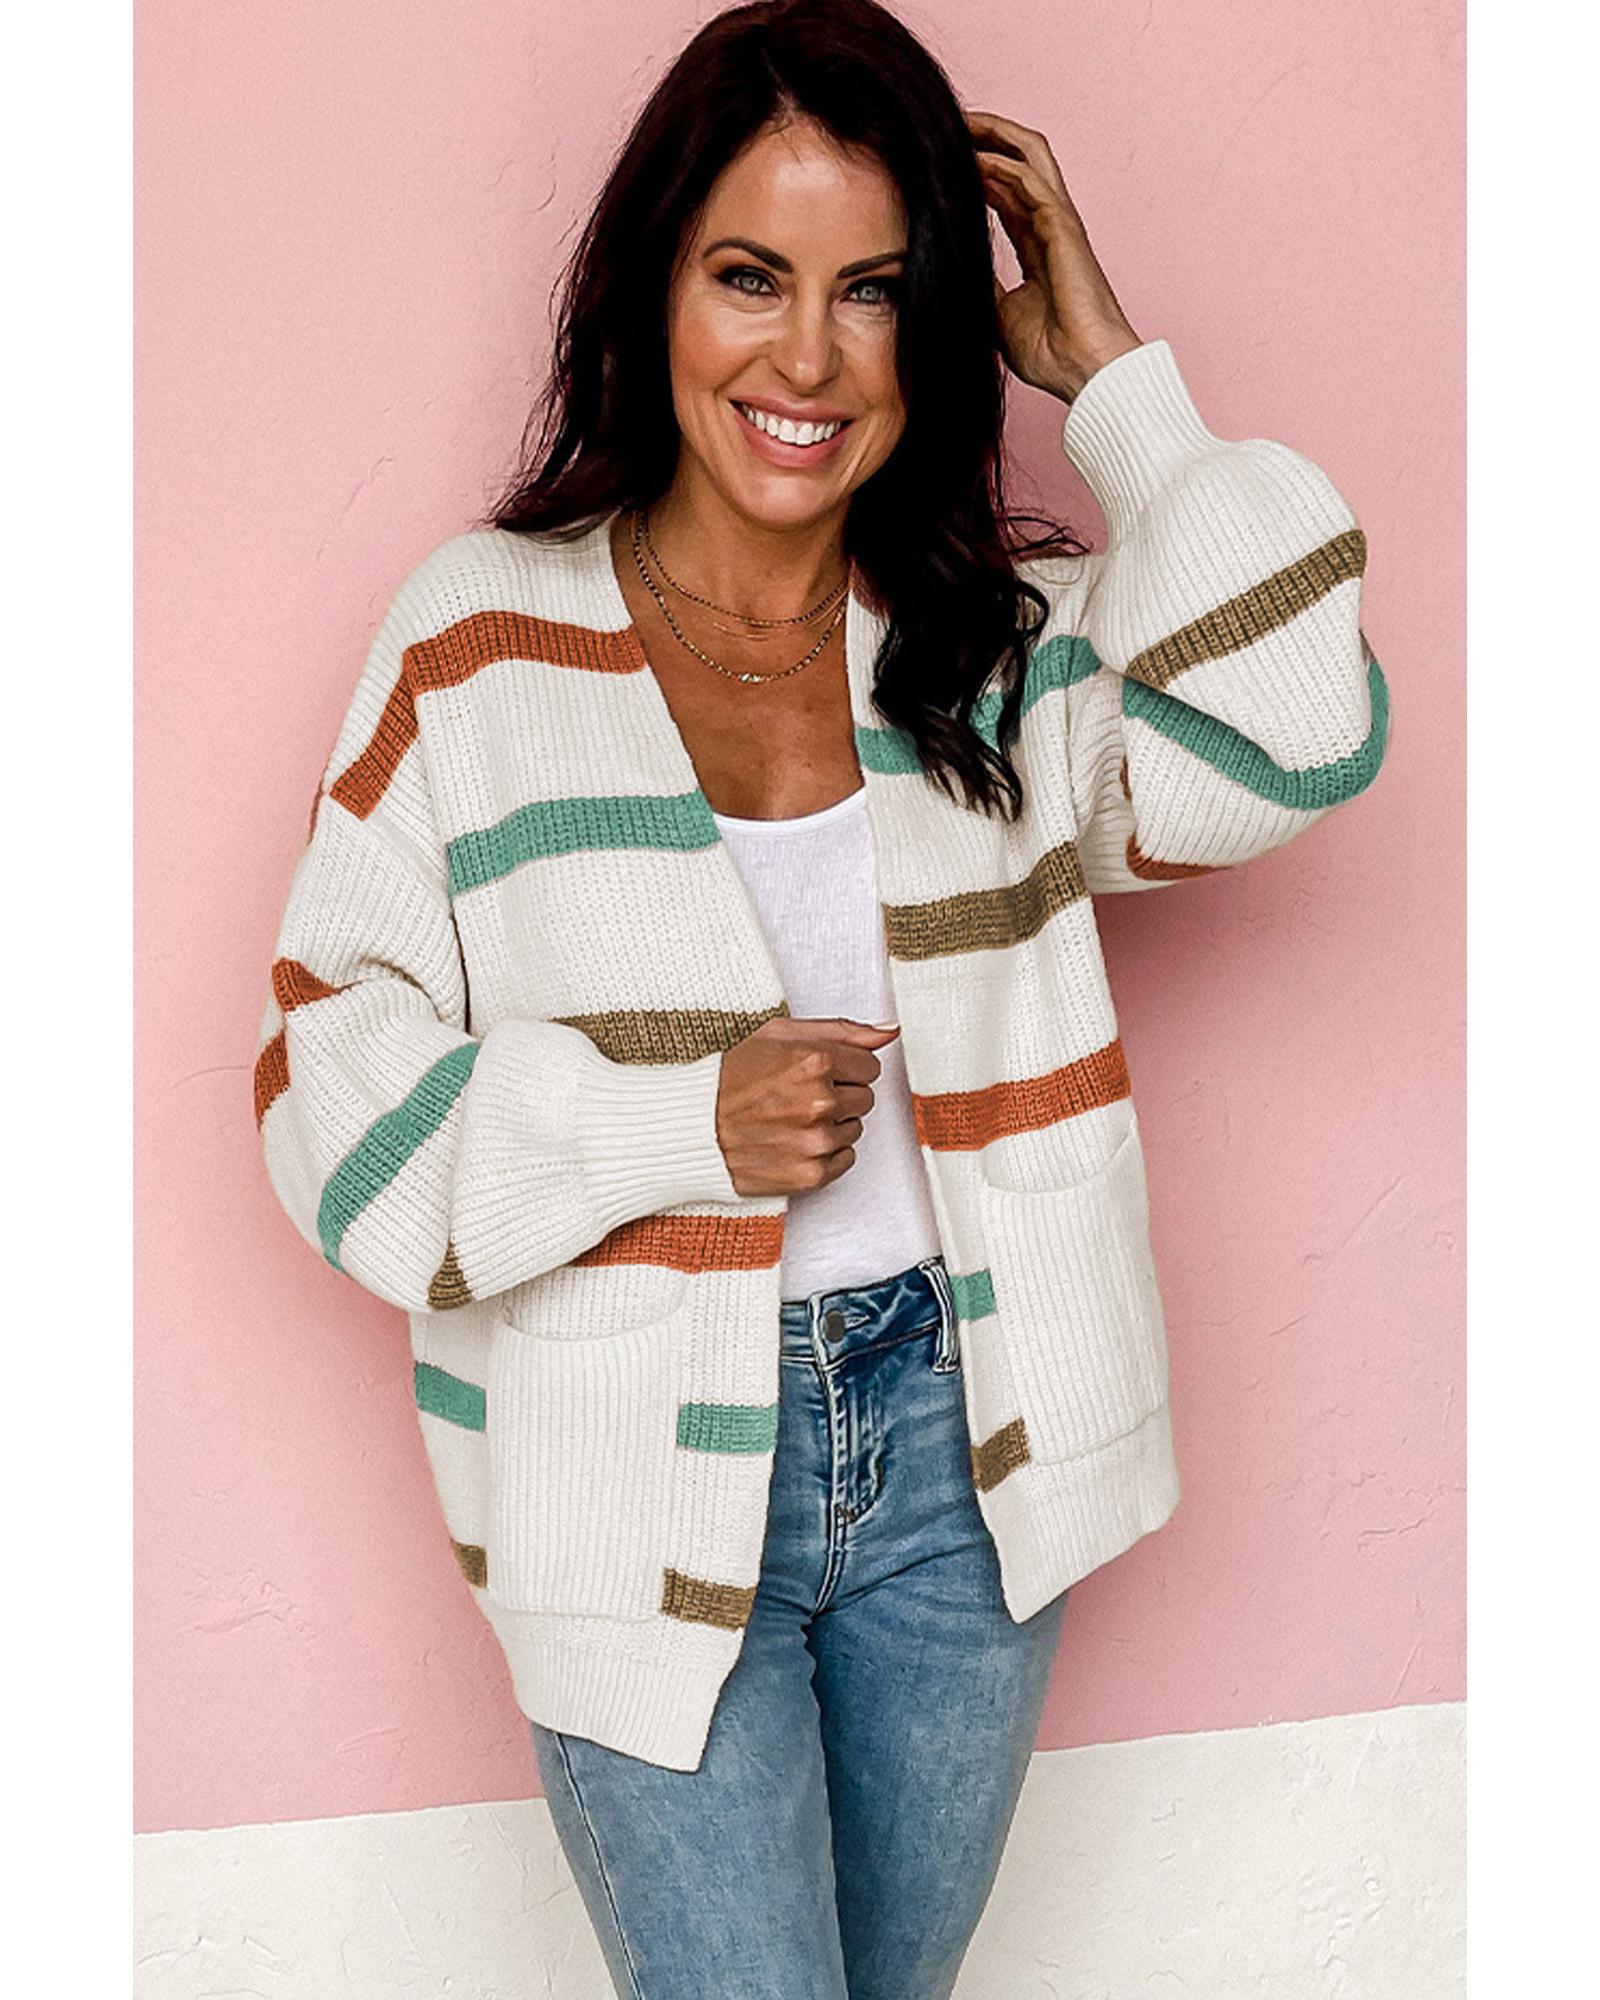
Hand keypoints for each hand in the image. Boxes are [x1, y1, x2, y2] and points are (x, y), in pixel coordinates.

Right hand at [715, 1016, 900, 1197]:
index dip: (844, 1067)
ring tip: (792, 1119)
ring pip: (855, 1129)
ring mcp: (815, 1141)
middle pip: (866, 1097)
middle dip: (840, 1095)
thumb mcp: (781, 1035)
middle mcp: (819, 1103)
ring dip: (831, 1124)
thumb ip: (843, 1030)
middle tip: (800, 1096)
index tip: (817, 1072)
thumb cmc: (734, 1078)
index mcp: (815, 1062)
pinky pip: (846, 1159)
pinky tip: (795, 1141)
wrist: (696, 1127)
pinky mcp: (810, 1174)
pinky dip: (826, 1152)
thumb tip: (889, 1032)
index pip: (869, 1065)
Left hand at [966, 108, 1143, 404]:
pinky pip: (1031, 183)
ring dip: (994, 135)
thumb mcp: (997, 315)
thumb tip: (949, 269)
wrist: (1085, 372)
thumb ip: (979, 285)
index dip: (977, 168)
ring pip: (1030, 157)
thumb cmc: (1052, 353)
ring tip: (960, 122)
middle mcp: (1049, 225)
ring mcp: (1059, 223)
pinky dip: (1002, 165)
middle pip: (1020, 159)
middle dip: (988, 135)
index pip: (1005, 190)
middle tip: (951, 123)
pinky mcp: (1064, 229)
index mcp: (1037, 244)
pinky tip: (973, 158)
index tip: (942, 159)